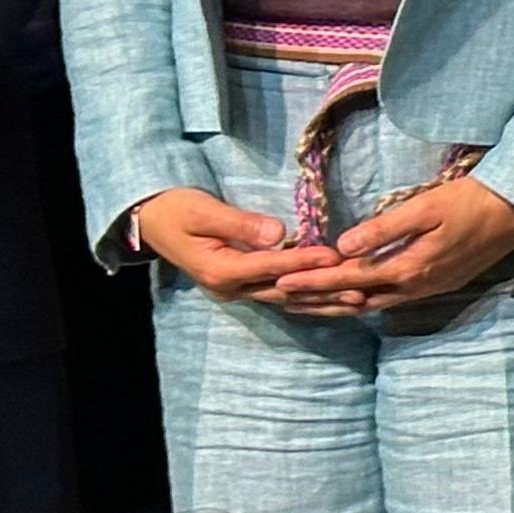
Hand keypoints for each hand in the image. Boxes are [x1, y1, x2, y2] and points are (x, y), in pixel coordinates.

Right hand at [133, 187, 342, 305]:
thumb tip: (277, 232)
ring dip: (322, 301)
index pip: (271, 267)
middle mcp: (231, 288)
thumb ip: (240, 224)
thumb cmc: (177, 210)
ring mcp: (237, 291)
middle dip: (323, 290)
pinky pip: (281, 297)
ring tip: (358, 300)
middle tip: (361, 288)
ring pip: (286, 300)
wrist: (151, 222)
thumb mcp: (203, 211)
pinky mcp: (243, 287)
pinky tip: (332, 302)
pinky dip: (308, 300)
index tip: (335, 258)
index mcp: (221, 270)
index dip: (304, 262)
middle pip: (285, 291)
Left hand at [268, 178, 513, 317]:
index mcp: (407, 268)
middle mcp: (413, 287)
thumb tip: (343, 246)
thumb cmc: (471, 201)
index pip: (349, 279)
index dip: (313, 281)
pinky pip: (387, 301)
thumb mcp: (427, 206)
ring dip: (336, 306)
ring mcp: (426, 290)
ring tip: (306, 305)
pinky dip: (360, 301)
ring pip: (370, 306)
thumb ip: (384, 228)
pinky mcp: (436, 285)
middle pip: (354, 302)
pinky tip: (351, 298)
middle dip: (316, 302)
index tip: (280, 282)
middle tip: (280, 301)